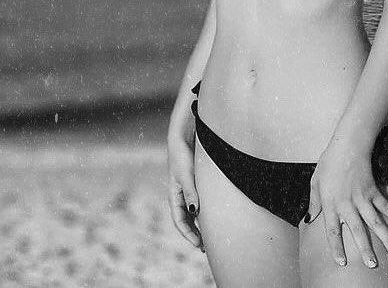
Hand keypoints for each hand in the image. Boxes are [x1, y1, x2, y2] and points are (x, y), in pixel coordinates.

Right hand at [167, 137, 204, 252]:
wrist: (183, 139)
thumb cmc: (182, 156)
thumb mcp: (186, 175)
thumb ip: (190, 192)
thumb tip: (194, 212)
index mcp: (174, 196)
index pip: (180, 221)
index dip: (189, 234)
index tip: (199, 245)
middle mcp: (180, 196)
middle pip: (186, 221)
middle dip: (195, 234)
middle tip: (206, 248)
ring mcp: (187, 191)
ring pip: (192, 214)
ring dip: (199, 225)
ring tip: (210, 237)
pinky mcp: (195, 185)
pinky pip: (198, 203)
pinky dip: (203, 213)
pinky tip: (212, 218)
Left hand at [304, 138, 387, 267]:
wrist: (348, 144)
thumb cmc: (329, 162)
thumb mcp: (315, 181)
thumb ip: (313, 202)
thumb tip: (308, 219)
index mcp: (331, 203)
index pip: (332, 230)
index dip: (336, 247)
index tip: (341, 263)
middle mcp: (347, 203)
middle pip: (357, 230)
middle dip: (365, 249)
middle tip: (372, 265)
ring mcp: (362, 197)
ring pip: (375, 222)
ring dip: (386, 238)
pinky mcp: (373, 190)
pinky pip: (386, 206)